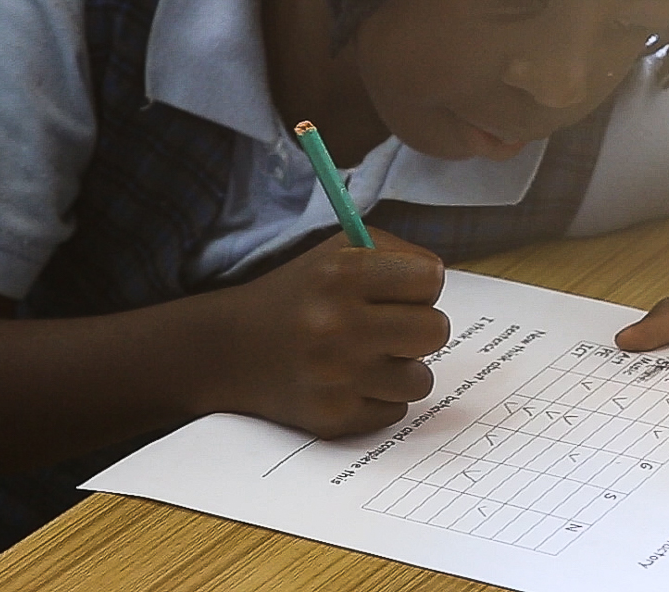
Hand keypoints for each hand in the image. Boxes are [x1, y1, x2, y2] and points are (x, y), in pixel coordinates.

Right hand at [201, 228, 449, 437]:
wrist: (229, 349)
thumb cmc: (299, 295)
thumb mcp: (338, 252)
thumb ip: (396, 254)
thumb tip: (439, 281)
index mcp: (343, 274)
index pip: (432, 279)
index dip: (420, 286)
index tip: (400, 292)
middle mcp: (338, 324)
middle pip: (436, 330)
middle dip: (419, 328)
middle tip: (392, 328)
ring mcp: (335, 376)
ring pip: (421, 379)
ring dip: (403, 369)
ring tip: (369, 357)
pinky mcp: (332, 417)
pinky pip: (396, 411)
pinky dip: (380, 399)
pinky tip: (351, 383)